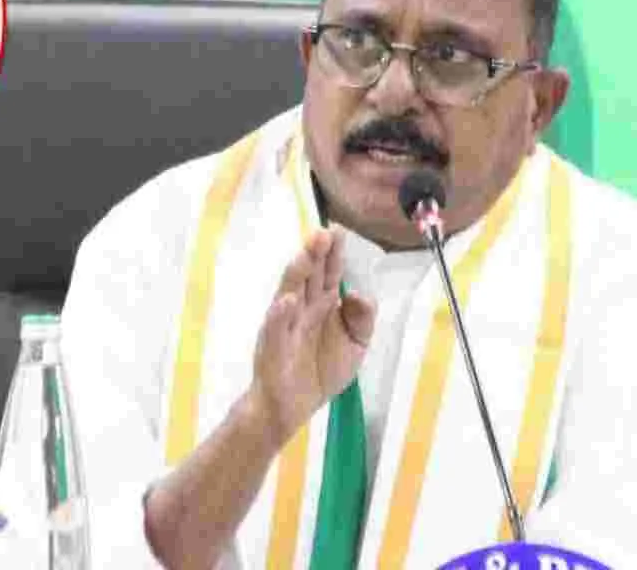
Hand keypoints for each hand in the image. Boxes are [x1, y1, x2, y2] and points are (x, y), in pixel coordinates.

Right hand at [247, 225, 375, 446]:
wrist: (290, 407)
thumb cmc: (321, 370)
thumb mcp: (355, 345)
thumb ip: (362, 318)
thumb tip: (359, 293)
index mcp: (321, 305)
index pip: (328, 273)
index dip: (333, 254)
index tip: (338, 230)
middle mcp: (302, 310)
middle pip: (308, 278)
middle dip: (314, 255)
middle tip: (323, 232)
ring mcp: (285, 327)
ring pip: (289, 295)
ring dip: (296, 275)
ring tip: (304, 254)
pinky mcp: (274, 349)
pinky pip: (276, 330)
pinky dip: (280, 316)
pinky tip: (287, 302)